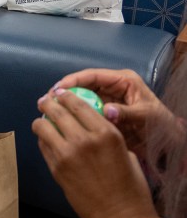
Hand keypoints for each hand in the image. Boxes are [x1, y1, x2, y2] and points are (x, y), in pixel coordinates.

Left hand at [33, 88, 160, 217]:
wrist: (120, 217)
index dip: (66, 95)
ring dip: (41, 121)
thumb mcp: (124, 151)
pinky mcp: (55, 168)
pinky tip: (46, 140)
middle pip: (57, 110)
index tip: (59, 92)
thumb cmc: (130, 186)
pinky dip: (43, 140)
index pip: (78, 104)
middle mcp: (83, 139)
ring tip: (41, 121)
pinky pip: (43, 146)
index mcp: (105, 132)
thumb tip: (88, 124)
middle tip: (44, 101)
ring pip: (42, 126)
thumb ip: (105, 135)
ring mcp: (66, 154)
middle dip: (48, 103)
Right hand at [53, 68, 177, 158]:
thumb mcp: (146, 116)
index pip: (92, 75)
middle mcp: (112, 87)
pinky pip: (86, 110)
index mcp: (123, 80)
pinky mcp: (104, 112)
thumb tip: (105, 111)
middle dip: (65, 91)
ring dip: (66, 103)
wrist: (169, 141)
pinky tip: (63, 120)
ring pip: (82, 97)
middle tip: (48, 100)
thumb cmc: (161, 124)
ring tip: (50, 110)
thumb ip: (126, 112)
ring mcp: (107, 99)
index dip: (73, 80)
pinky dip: (74, 114)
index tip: (58, 89)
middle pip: (83, 84)